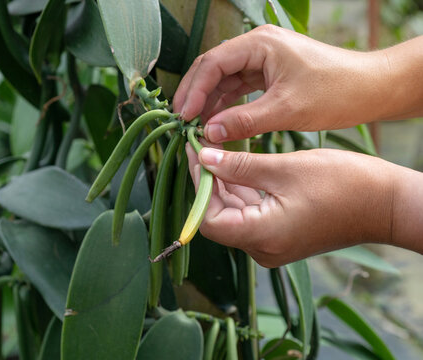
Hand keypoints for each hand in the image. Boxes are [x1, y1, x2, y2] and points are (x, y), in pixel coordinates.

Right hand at [174, 25, 392, 142]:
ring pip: (224, 79)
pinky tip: (216, 122)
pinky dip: (225, 105)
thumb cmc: (335, 92)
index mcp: (260, 44)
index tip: (184, 116)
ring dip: (209, 102)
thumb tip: (209, 133)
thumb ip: (244, 121)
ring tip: (194, 126)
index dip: (194, 90)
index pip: (214, 63)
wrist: (370, 90)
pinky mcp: (268, 75)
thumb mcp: (286, 109)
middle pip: (213, 68)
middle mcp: (257, 47)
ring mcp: (262, 60)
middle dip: (195, 94)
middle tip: (180, 121)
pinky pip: (238, 88)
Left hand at [186, 144, 402, 266]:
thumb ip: (239, 166)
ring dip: (224, 184)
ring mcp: (272, 243)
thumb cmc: (343, 184)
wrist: (387, 204)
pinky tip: (234, 165)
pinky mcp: (281, 234)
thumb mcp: (284, 169)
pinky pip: (252, 213)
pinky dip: (242, 190)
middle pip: (220, 216)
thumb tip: (205, 157)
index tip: (195, 152)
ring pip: (235, 213)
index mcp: (261, 237)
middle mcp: (263, 248)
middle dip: (209, 180)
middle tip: (202, 145)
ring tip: (214, 150)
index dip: (198, 185)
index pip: (208, 219)